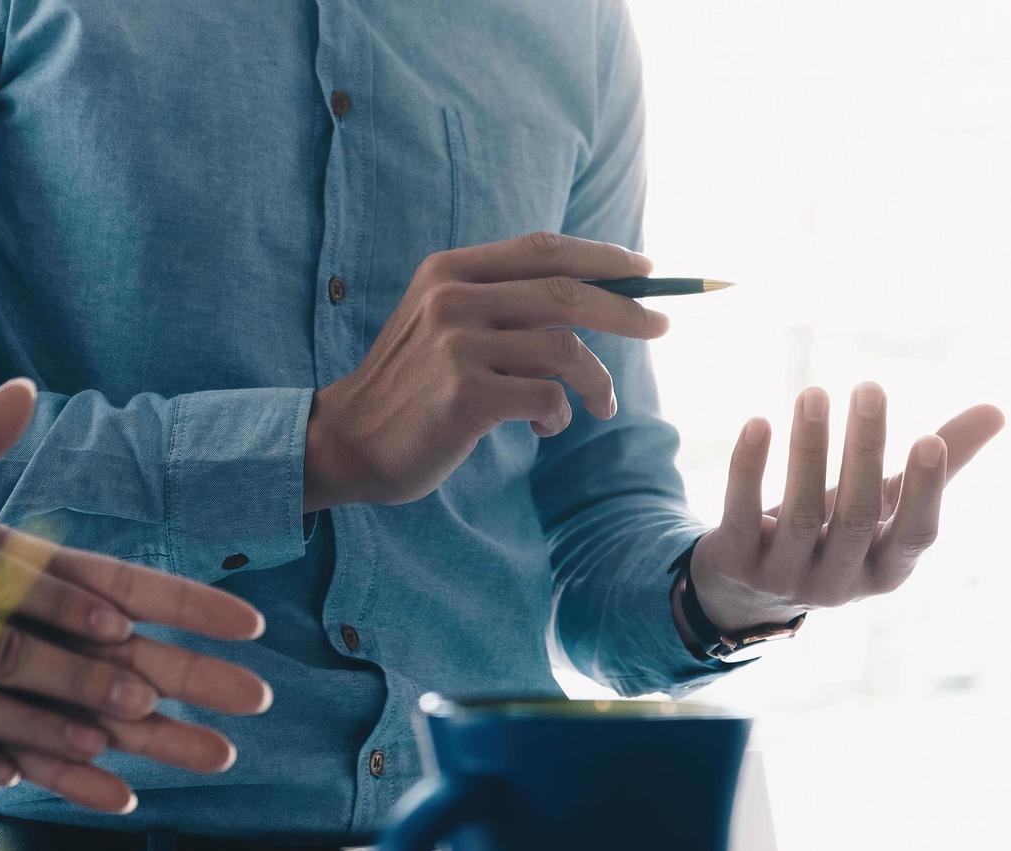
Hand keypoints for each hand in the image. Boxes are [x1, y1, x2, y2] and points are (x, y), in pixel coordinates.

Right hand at [303, 231, 668, 509]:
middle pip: (566, 293)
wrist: (348, 441)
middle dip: (626, 310)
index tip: (645, 269)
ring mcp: (458, 346)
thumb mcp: (442, 323)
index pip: (543, 249)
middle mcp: (453, 299)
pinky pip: (547, 398)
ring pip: (566, 350)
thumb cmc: (410, 387)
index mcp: (449, 271)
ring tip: (603, 405)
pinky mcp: (466, 396)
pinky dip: (561, 415)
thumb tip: (590, 297)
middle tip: (662, 327)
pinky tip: (547, 426)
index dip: (601, 256)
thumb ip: (499, 303)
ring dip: (598, 381)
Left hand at [685, 383, 1004, 635]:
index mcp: (887, 571)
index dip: (926, 492)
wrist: (749, 589)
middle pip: (857, 516)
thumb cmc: (837, 534)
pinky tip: (758, 422)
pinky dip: (749, 469)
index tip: (929, 438)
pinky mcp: (735, 564)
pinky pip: (741, 513)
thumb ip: (939, 464)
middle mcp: (839, 583)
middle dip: (864, 450)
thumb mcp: (886, 505)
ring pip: (803, 514)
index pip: (916, 536)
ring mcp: (785, 578)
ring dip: (808, 449)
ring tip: (813, 393)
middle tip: (870, 388)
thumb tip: (999, 410)